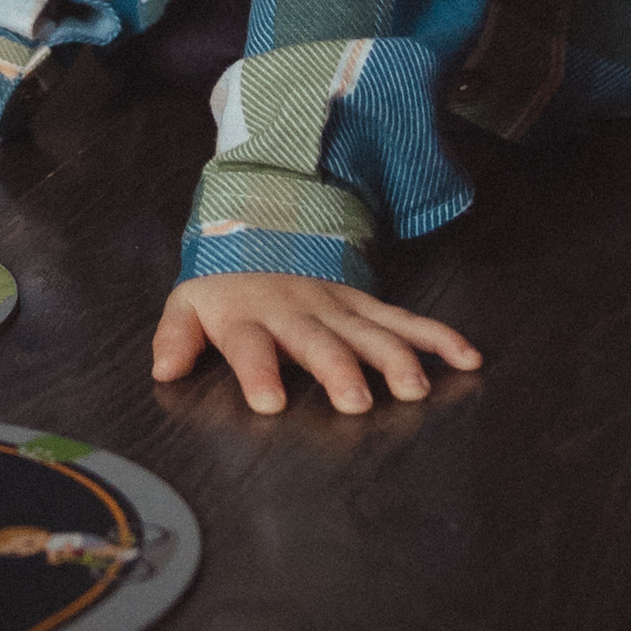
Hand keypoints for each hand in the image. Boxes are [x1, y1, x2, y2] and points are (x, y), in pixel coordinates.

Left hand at [151, 270, 480, 414]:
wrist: (260, 231)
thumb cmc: (225, 286)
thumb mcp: (188, 302)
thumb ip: (175, 336)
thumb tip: (163, 370)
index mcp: (249, 314)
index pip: (250, 343)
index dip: (258, 369)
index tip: (269, 400)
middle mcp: (297, 311)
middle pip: (319, 341)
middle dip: (338, 369)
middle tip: (355, 400)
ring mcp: (337, 308)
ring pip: (370, 332)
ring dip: (394, 357)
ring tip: (412, 388)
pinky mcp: (366, 306)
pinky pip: (406, 320)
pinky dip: (439, 337)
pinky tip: (467, 357)